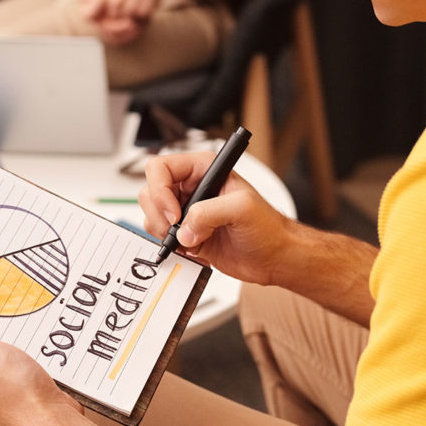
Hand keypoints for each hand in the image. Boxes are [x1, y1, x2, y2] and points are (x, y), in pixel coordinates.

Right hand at [138, 152, 295, 283]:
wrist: (274, 257)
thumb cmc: (268, 226)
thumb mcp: (242, 209)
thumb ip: (209, 212)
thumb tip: (184, 229)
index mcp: (203, 169)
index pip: (161, 168)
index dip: (160, 190)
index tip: (175, 213)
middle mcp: (192, 187)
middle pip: (151, 190)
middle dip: (159, 214)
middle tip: (178, 230)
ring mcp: (187, 210)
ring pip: (152, 214)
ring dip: (163, 231)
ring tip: (189, 241)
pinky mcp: (186, 233)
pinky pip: (161, 235)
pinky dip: (170, 246)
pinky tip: (194, 250)